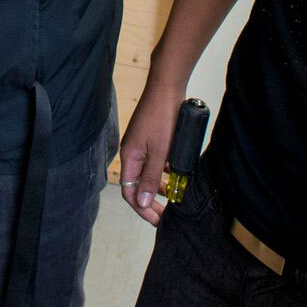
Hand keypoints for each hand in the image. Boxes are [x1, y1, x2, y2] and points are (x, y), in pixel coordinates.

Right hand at [117, 76, 185, 226]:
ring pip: (149, 174)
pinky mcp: (152, 140)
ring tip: (175, 195)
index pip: (130, 192)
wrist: (167, 87)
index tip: (158, 219)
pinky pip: (156, 162)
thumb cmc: (162, 116)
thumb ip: (151, 177)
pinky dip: (165, 172)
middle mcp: (133, 154)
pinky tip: (177, 175)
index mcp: (129, 157)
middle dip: (152, 201)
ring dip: (160, 186)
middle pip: (139, 185)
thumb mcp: (160, 152)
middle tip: (167, 213)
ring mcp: (142, 146)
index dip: (142, 208)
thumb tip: (142, 201)